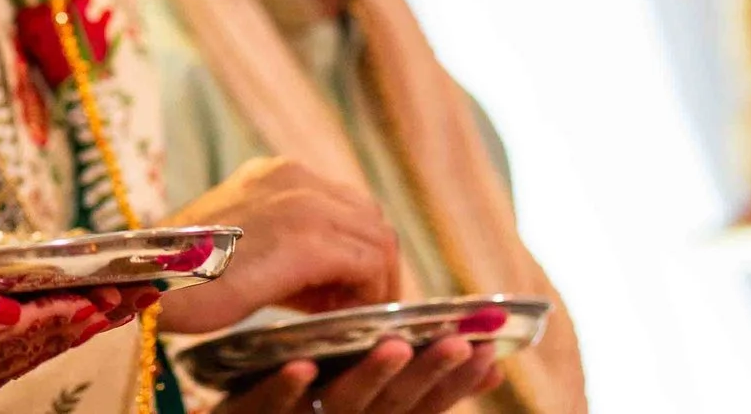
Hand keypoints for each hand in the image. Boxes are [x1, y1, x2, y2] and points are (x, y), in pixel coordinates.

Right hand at [0, 255, 149, 413]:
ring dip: (57, 336)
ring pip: (5, 368)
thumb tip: (8, 311)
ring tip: (109, 306)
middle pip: (17, 361)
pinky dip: (19, 345)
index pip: (4, 344)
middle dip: (77, 325)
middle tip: (133, 295)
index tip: (106, 295)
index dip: (59, 317)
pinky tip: (50, 323)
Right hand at [157, 157, 398, 333]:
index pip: (347, 204)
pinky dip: (367, 294)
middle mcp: (294, 177)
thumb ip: (285, 245)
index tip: (340, 291)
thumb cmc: (183, 273)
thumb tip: (330, 279)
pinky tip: (340, 316)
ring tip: (344, 314)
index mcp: (275, 174)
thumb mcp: (242, 242)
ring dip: (372, 281)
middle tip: (349, 307)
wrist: (149, 279)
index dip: (354, 251)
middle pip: (370, 218)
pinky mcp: (307, 240)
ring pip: (378, 239)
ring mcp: (303, 203)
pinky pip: (368, 264)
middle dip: (371, 265)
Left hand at [215, 339, 503, 413]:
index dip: (455, 384)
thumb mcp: (360, 398)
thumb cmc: (301, 408)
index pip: (419, 407)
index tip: (490, 353)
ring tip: (395, 346)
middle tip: (460, 344)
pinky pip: (261, 407)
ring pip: (338, 407)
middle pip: (390, 408)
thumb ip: (411, 383)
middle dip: (427, 377)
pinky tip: (300, 367)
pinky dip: (285, 390)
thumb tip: (488, 359)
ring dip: (370, 377)